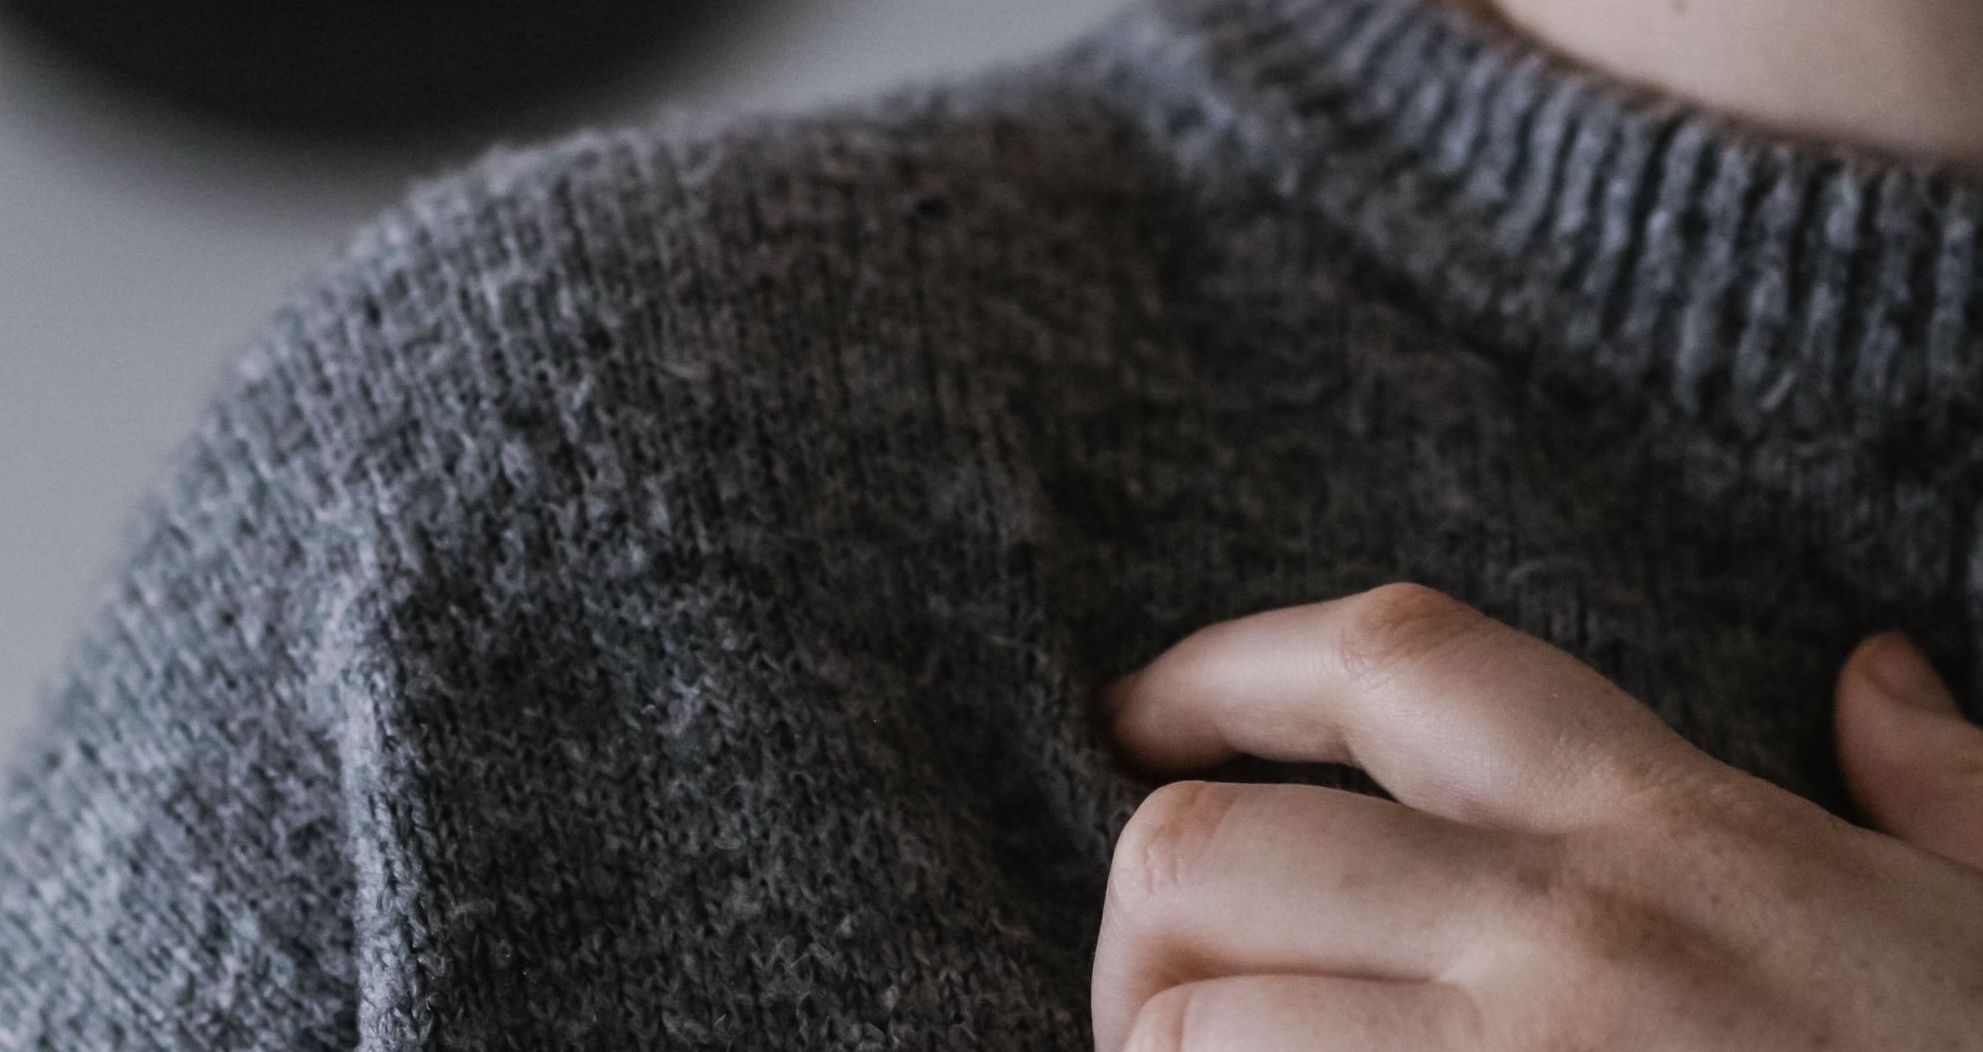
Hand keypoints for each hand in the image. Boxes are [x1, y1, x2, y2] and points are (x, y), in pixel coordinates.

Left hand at [1092, 584, 1982, 1050]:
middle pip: (1204, 847)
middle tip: (1163, 974)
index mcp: (1673, 827)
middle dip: (1142, 911)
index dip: (1224, 664)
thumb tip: (1878, 673)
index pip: (1387, 663)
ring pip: (1189, 1034)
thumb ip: (1935, 786)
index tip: (1134, 708)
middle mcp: (1568, 938)